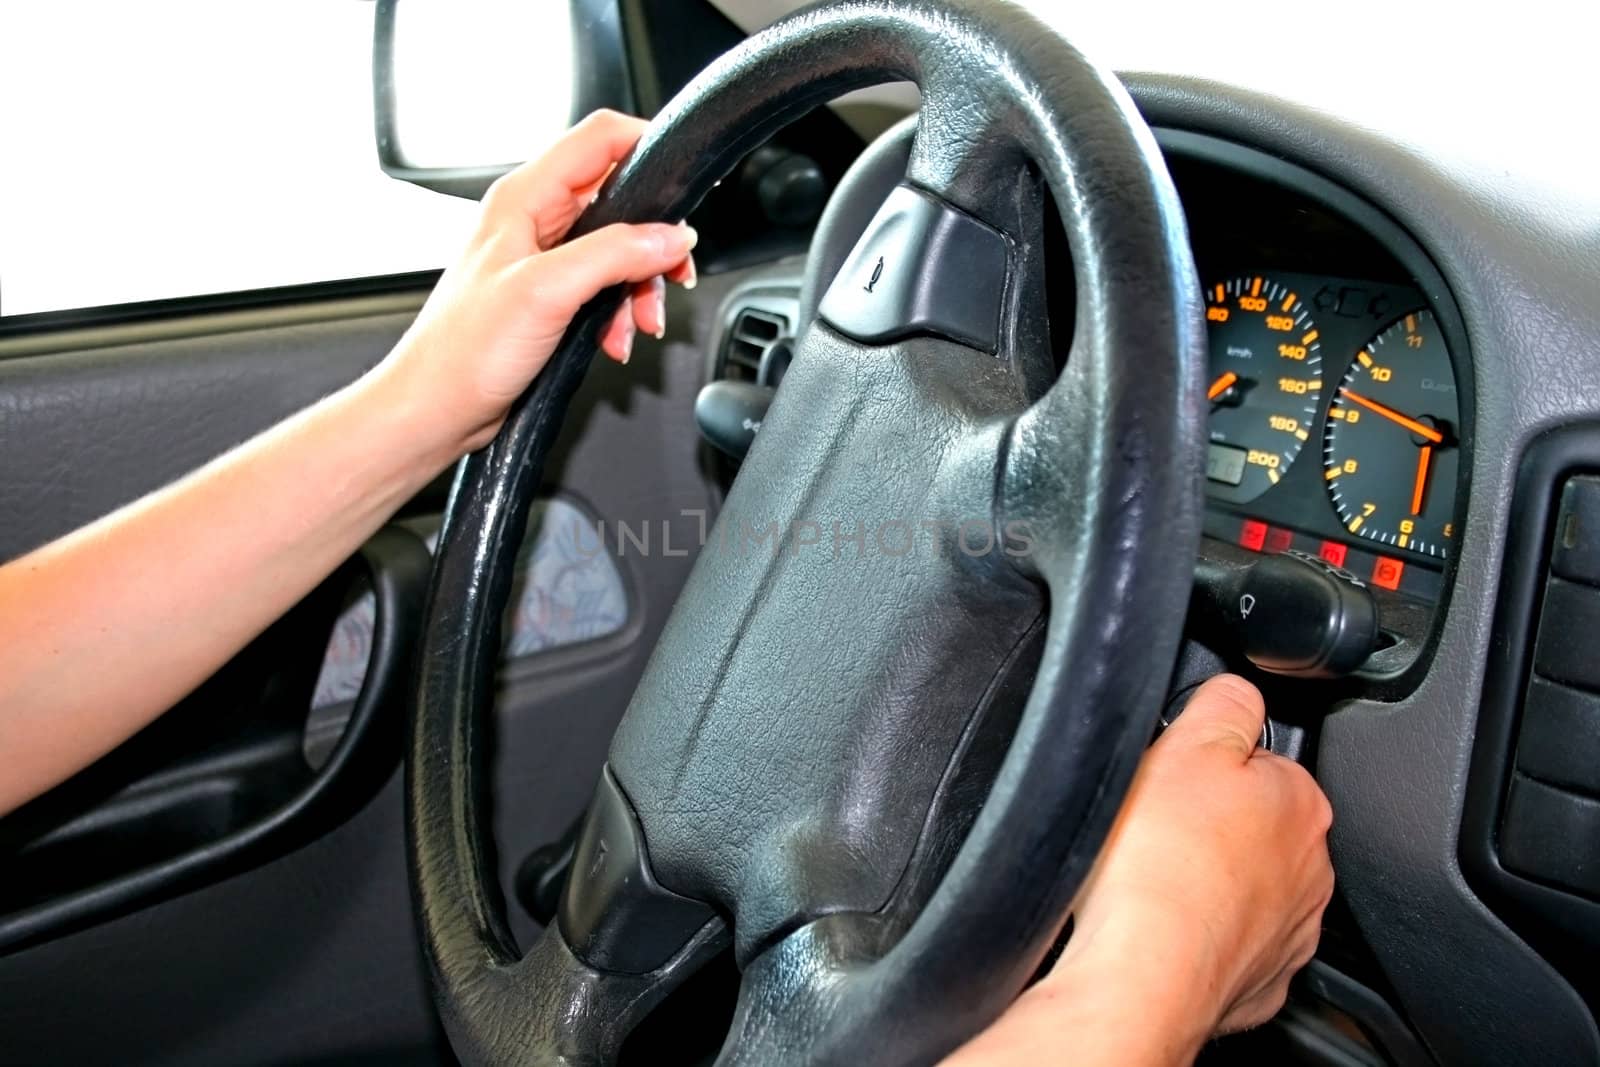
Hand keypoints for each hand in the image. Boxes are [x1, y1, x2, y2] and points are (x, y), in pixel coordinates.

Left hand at [373, 109, 697, 455]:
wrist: (437, 408)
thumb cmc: (464, 350)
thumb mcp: (547, 290)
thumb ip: (615, 254)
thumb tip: (670, 237)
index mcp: (524, 197)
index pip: (600, 138)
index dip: (647, 147)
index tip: (683, 183)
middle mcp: (534, 220)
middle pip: (621, 200)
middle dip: (654, 242)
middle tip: (672, 275)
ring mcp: (543, 259)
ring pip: (619, 250)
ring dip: (640, 287)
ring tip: (641, 323)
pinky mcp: (550, 296)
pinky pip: (604, 288)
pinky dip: (621, 313)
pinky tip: (617, 339)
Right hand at [1066, 673, 1334, 1032]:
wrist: (1144, 971)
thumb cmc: (1159, 865)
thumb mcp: (1186, 742)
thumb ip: (1224, 702)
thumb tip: (1239, 689)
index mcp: (1299, 801)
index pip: (1261, 761)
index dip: (1207, 762)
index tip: (1171, 776)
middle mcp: (1309, 870)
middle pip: (1255, 826)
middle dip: (1210, 823)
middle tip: (1155, 827)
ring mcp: (1288, 933)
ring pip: (1246, 888)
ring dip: (1208, 880)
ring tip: (1155, 879)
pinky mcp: (1259, 984)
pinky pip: (1230, 946)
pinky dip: (1202, 937)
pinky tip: (1167, 928)